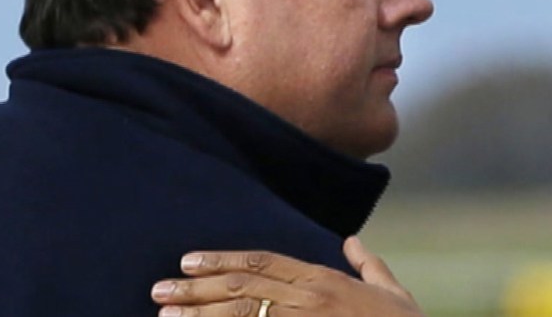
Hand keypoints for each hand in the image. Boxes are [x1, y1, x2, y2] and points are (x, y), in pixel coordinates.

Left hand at [151, 237, 422, 315]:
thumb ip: (369, 265)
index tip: (189, 260)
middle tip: (159, 289)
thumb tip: (353, 242)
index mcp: (325, 280)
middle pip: (242, 287)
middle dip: (196, 287)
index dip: (222, 260)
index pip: (262, 262)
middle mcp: (309, 299)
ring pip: (241, 314)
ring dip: (198, 314)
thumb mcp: (392, 291)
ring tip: (165, 313)